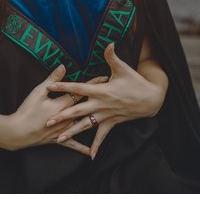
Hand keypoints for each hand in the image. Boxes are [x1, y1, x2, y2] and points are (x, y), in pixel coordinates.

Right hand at [10, 65, 101, 154]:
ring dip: (95, 120)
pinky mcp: (59, 139)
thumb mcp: (38, 92)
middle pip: (86, 107)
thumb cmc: (27, 110)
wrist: (18, 131)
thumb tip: (63, 66)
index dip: (92, 84)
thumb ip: (52, 79)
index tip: (104, 78)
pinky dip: (82, 148)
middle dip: (99, 100)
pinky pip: (73, 145)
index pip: (81, 92)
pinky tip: (92, 152)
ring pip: (83, 125)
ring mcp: (64, 130)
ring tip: (108, 116)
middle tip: (112, 94)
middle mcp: (67, 117)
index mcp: (62, 104)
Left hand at [46, 43, 166, 159]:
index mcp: (101, 90)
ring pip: (86, 126)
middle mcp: (101, 105)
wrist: (152, 99)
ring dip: (72, 132)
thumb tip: (108, 42)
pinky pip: (102, 136)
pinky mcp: (111, 124)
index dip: (64, 86)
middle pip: (78, 111)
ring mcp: (105, 116)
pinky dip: (96, 146)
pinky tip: (89, 156)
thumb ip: (112, 56)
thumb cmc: (136, 82)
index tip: (50, 86)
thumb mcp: (124, 68)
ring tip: (59, 139)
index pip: (78, 88)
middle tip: (47, 121)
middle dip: (62, 116)